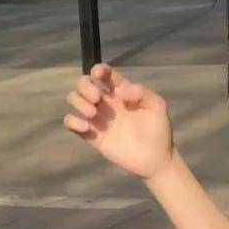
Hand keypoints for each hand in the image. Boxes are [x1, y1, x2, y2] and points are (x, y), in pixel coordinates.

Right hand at [64, 63, 174, 180]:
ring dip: (78, 102)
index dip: (98, 69)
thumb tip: (118, 90)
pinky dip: (72, 122)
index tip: (98, 75)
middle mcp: (106, 101)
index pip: (104, 74)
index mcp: (121, 91)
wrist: (154, 159)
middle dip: (85, 86)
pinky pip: (70, 122)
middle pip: (83, 83)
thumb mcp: (157, 106)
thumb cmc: (158, 129)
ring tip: (93, 114)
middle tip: (97, 99)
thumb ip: (140, 92)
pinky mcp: (90, 135)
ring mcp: (97, 118)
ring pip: (74, 99)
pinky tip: (87, 128)